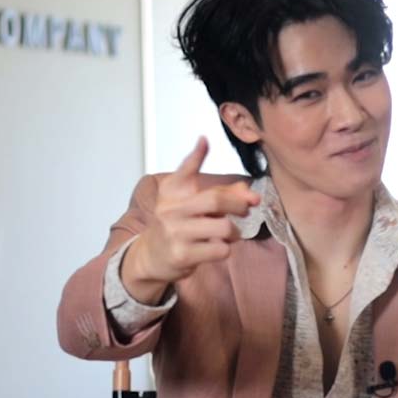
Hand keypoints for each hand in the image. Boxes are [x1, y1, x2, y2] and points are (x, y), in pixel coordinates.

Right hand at [122, 135, 259, 299]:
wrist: (151, 257)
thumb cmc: (175, 226)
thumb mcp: (188, 204)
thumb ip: (219, 194)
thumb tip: (247, 189)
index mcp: (172, 192)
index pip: (185, 171)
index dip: (196, 155)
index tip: (204, 140)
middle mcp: (171, 210)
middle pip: (215, 200)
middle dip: (238, 204)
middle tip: (246, 209)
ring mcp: (176, 233)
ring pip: (223, 227)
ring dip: (234, 232)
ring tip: (229, 233)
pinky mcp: (183, 255)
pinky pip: (220, 249)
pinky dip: (225, 249)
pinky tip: (216, 247)